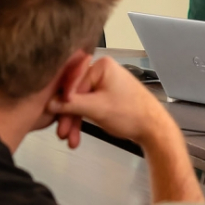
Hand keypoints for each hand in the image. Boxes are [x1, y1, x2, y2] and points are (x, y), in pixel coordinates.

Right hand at [47, 57, 176, 148]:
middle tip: (62, 131)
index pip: (72, 81)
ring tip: (70, 138)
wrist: (153, 129)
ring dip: (74, 121)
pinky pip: (89, 107)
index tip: (51, 113)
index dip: (61, 100)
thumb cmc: (134, 114)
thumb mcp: (97, 109)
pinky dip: (83, 120)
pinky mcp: (107, 97)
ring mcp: (106, 85)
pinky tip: (77, 134)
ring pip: (81, 103)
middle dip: (68, 115)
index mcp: (102, 66)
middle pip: (75, 93)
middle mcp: (103, 72)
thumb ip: (71, 105)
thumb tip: (51, 103)